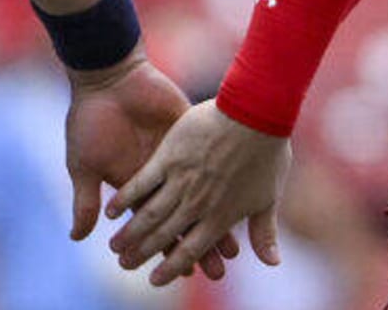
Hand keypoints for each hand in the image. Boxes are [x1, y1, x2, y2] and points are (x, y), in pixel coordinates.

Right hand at [62, 55, 236, 279]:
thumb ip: (85, 199)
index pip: (156, 228)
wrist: (107, 77)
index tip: (184, 274)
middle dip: (197, 246)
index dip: (169, 250)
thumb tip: (76, 237)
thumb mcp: (83, 163)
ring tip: (232, 248)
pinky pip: (208, 166)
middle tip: (216, 271)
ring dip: (214, 223)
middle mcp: (159, 178)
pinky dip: (221, 184)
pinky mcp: (186, 136)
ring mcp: (175, 157)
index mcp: (135, 187)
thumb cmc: (90, 118)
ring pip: (200, 199)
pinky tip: (237, 201)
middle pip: (183, 221)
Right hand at [107, 99, 287, 284]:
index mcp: (219, 214)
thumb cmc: (268, 151)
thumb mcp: (270, 197)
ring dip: (132, 233)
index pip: (191, 249)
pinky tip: (113, 211)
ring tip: (115, 248)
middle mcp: (197, 201)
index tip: (156, 280)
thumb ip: (264, 233)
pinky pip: (143, 182)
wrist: (256, 107)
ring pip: (151, 213)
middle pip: (165, 234)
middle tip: (125, 266)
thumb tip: (274, 265)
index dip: (172, 266)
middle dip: (143, 253)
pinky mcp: (171, 154)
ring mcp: (182, 178)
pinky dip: (126, 197)